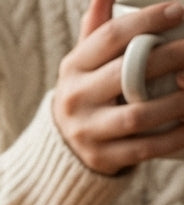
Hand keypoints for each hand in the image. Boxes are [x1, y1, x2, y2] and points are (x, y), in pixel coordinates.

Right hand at [53, 0, 183, 173]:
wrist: (63, 148)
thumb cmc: (88, 92)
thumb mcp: (83, 61)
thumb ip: (97, 29)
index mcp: (72, 69)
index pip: (111, 37)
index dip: (148, 21)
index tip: (180, 10)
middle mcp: (75, 100)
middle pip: (127, 74)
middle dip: (171, 57)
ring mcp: (86, 133)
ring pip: (137, 116)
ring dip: (177, 101)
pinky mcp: (101, 159)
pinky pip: (144, 149)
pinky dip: (174, 137)